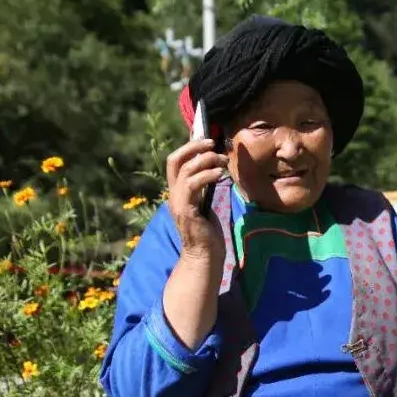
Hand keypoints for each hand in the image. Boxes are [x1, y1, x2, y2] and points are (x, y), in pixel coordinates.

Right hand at [166, 138, 228, 261]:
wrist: (204, 256)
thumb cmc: (208, 232)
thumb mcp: (206, 204)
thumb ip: (205, 187)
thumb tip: (214, 168)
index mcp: (177, 191)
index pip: (176, 162)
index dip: (188, 147)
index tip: (206, 140)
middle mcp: (173, 194)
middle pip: (174, 159)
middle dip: (193, 147)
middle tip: (212, 143)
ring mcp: (177, 202)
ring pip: (185, 169)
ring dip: (206, 160)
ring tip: (223, 161)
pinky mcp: (185, 210)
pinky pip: (193, 184)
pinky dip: (207, 175)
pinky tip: (220, 174)